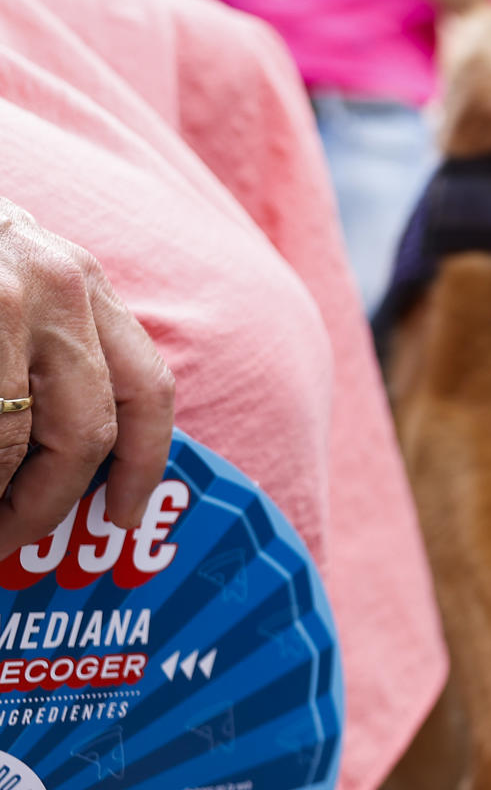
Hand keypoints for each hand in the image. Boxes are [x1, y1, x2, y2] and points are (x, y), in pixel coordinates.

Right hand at [0, 199, 173, 554]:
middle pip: (88, 434)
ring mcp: (4, 298)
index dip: (143, 464)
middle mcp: (58, 288)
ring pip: (16, 441)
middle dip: (49, 503)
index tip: (124, 514)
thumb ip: (54, 350)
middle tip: (10, 539)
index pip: (148, 387)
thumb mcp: (19, 281)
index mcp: (85, 284)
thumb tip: (75, 458)